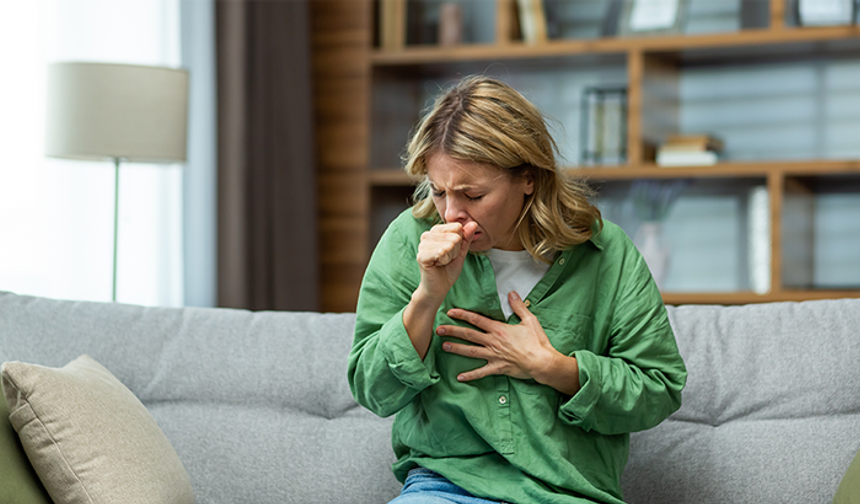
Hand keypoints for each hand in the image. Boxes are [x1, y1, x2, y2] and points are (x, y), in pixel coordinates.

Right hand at [415, 222, 477, 301]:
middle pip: (454, 236)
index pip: (457, 227)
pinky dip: (443, 261)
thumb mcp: (461, 252)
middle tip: (446, 259)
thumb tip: (473, 224)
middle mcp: (427, 235)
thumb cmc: (448, 269)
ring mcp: (422, 245)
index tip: (452, 251)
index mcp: (436, 231)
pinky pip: (440, 252)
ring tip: (442, 262)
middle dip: (455, 251)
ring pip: (448, 245)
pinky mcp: (421, 256)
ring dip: (449, 257)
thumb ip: (467, 237)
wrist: (439, 287)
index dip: (459, 242)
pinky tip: (437, 264)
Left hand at [437, 291, 559, 381]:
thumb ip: (518, 306)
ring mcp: (494, 356)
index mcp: (499, 329)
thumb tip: (512, 293)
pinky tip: (459, 377)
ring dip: (456, 349)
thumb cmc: (537, 342)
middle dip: (452, 331)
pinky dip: (470, 375)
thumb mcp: (529, 320)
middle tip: (438, 329)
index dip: (462, 315)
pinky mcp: (498, 368)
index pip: (476, 320)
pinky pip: (481, 372)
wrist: (542, 362)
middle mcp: (493, 342)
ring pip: (470, 351)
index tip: (450, 312)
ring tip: (444, 347)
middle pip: (469, 335)